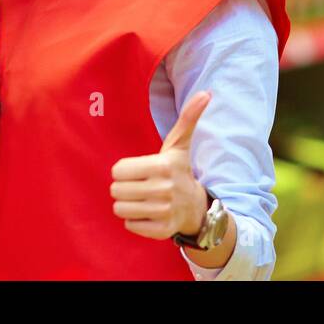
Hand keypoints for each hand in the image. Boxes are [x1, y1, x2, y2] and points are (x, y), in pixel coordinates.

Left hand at [110, 90, 211, 240]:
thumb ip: (188, 118)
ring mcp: (163, 212)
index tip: (140, 171)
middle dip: (124, 188)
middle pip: (116, 190)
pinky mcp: (161, 230)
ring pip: (120, 209)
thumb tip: (207, 93)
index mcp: (163, 166)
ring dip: (128, 205)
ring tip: (143, 199)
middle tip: (140, 186)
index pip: (117, 170)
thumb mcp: (179, 145)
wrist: (195, 207)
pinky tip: (148, 213)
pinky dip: (135, 220)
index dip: (124, 171)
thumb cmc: (178, 170)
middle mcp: (164, 189)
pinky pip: (130, 225)